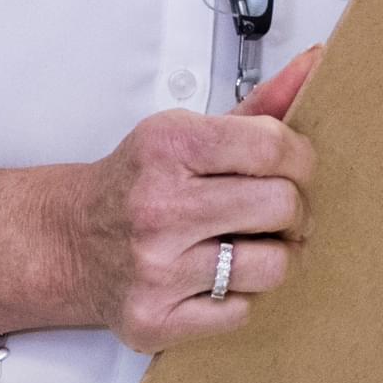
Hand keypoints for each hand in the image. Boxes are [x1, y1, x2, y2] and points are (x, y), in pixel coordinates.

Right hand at [1, 48, 321, 349]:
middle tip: (279, 213)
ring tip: (253, 246)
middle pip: (282, 207)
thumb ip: (257, 106)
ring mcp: (155, 268)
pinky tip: (218, 278)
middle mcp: (159, 206)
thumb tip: (316, 64)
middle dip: (295, 211)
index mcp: (168, 146)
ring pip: (273, 266)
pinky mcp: (154, 318)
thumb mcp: (186, 132)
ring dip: (276, 257)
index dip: (302, 160)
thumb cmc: (137, 184)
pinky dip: (241, 297)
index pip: (273, 147)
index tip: (296, 169)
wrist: (66, 241)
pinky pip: (242, 312)